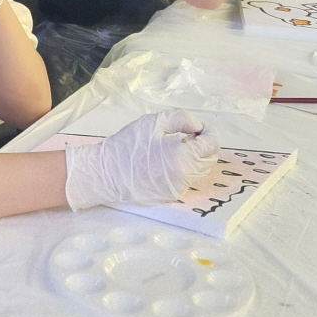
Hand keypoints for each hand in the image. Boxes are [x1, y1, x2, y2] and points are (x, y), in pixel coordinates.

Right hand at [63, 110, 220, 209]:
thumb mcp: (153, 122)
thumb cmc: (127, 145)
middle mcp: (185, 177)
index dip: (209, 132)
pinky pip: (187, 180)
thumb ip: (181, 119)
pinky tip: (170, 160)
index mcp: (183, 158)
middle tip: (189, 134)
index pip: (211, 145)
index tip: (199, 127)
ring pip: (200, 172)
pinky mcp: (170, 197)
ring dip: (196, 157)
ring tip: (179, 146)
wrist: (105, 174)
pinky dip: (186, 168)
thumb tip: (197, 127)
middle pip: (209, 160)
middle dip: (205, 145)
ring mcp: (178, 189)